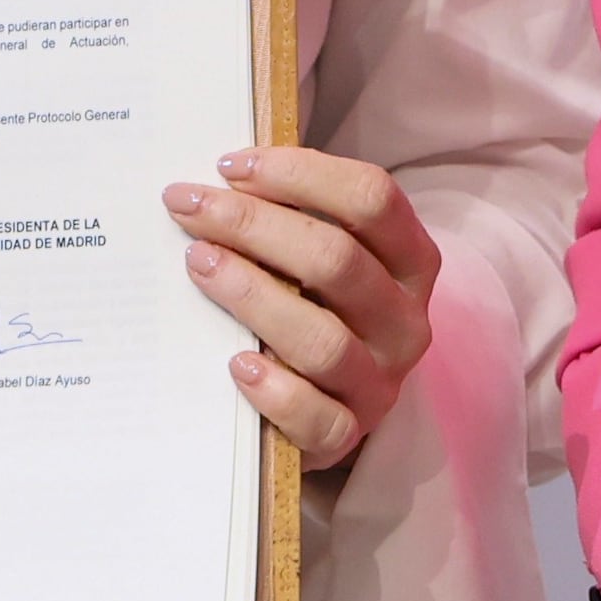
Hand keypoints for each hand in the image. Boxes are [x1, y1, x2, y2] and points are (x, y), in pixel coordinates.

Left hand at [163, 148, 439, 469]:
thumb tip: (219, 173)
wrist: (326, 410)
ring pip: (322, 338)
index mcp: (411, 262)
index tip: (230, 166)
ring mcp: (381, 382)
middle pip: (337, 259)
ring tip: (198, 264)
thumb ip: (291, 220)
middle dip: (253, 224)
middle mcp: (406, 321)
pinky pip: (314, 416)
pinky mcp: (348, 435)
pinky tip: (234, 363)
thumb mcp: (321, 264)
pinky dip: (273, 389)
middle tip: (189, 206)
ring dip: (251, 293)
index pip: (372, 199)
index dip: (300, 174)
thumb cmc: (314, 312)